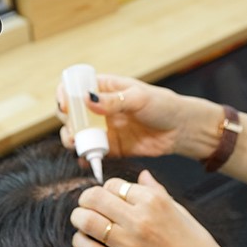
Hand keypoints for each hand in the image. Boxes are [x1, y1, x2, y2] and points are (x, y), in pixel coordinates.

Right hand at [57, 73, 202, 159]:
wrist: (181, 129)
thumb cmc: (163, 105)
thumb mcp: (139, 98)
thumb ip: (114, 100)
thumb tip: (88, 99)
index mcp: (106, 88)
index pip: (76, 87)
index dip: (65, 95)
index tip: (65, 105)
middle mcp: (101, 108)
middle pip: (71, 113)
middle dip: (67, 121)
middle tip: (73, 129)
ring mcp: (104, 128)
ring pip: (78, 134)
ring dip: (72, 139)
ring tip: (77, 144)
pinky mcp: (111, 147)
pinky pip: (92, 152)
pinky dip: (85, 157)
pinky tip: (86, 159)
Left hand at [70, 170, 246, 246]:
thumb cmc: (192, 240)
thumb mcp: (178, 209)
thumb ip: (155, 190)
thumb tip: (141, 175)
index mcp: (154, 201)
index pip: (113, 184)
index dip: (107, 189)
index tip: (108, 196)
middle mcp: (139, 219)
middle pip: (94, 198)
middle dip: (86, 199)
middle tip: (86, 205)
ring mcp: (130, 245)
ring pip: (86, 222)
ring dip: (79, 218)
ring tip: (81, 220)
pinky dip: (80, 242)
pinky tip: (84, 240)